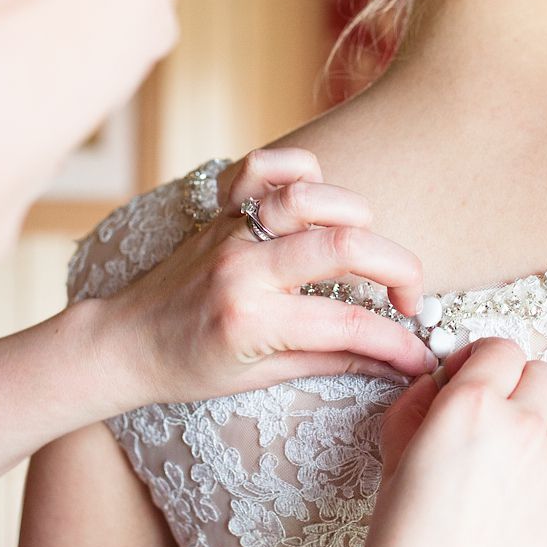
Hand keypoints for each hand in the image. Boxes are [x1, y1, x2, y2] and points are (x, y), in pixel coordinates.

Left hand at [86, 147, 436, 412]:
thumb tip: (392, 363)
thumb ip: (332, 362)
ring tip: (364, 247)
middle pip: (345, 246)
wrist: (124, 343)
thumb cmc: (188, 369)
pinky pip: (264, 166)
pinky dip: (299, 169)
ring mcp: (232, 232)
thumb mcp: (260, 379)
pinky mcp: (223, 211)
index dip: (397, 343)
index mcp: (253, 323)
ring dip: (356, 216)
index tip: (422, 355)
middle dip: (399, 269)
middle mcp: (244, 268)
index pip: (348, 325)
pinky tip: (314, 197)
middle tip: (409, 296)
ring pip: (310, 196)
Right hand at [350, 339, 546, 546]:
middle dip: (514, 386)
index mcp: (472, 405)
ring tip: (504, 459)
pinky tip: (521, 488)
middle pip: (540, 373)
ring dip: (537, 421)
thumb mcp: (393, 453)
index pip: (500, 348)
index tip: (467, 380)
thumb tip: (442, 381)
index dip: (481, 361)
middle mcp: (522, 425)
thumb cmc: (404, 540)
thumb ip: (421, 402)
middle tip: (487, 417)